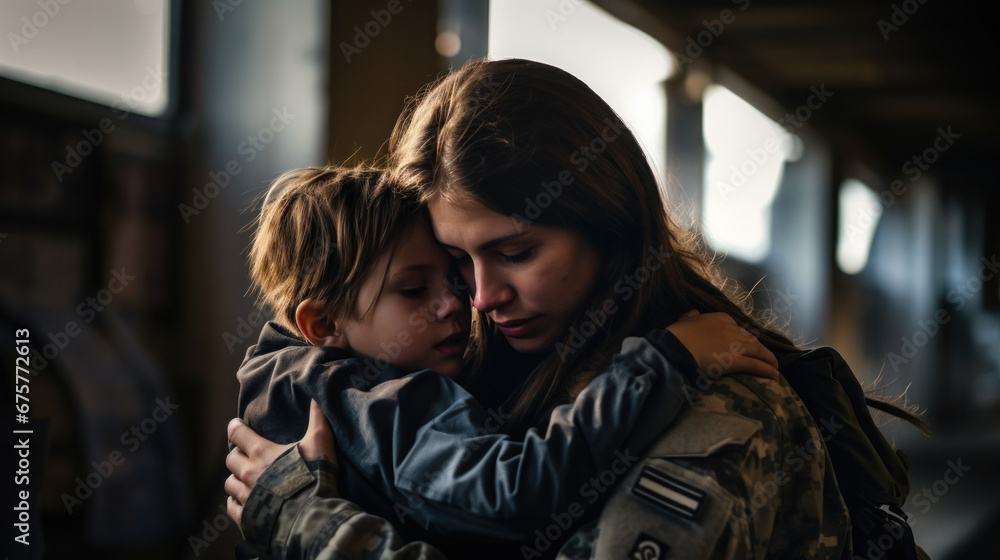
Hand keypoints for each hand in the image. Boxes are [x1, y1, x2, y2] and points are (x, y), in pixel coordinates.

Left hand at [225, 400, 337, 526]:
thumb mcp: (320, 441)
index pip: (237, 434)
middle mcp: (248, 473)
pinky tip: (244, 501)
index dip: (235, 428)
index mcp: (261, 452)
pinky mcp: (246, 517)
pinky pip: (231, 507)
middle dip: (237, 455)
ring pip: (229, 484)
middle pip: (230, 459)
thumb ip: (318, 417)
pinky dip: (235, 502)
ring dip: (236, 479)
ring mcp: (245, 496)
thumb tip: (317, 395)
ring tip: (246, 480)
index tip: (235, 426)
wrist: (311, 516)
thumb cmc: (314, 476)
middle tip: (247, 456)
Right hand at [666, 310, 779, 378]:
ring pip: (758, 351)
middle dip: (759, 349)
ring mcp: (735, 345)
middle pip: (751, 340)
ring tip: (774, 368)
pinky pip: (756, 365)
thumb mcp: (683, 321)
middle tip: (765, 358)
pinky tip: (774, 376)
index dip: (742, 338)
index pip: (737, 327)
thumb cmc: (675, 337)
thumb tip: (694, 312)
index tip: (745, 345)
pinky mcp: (736, 360)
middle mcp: (731, 329)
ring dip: (769, 360)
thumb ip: (691, 316)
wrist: (673, 349)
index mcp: (718, 317)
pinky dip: (767, 370)